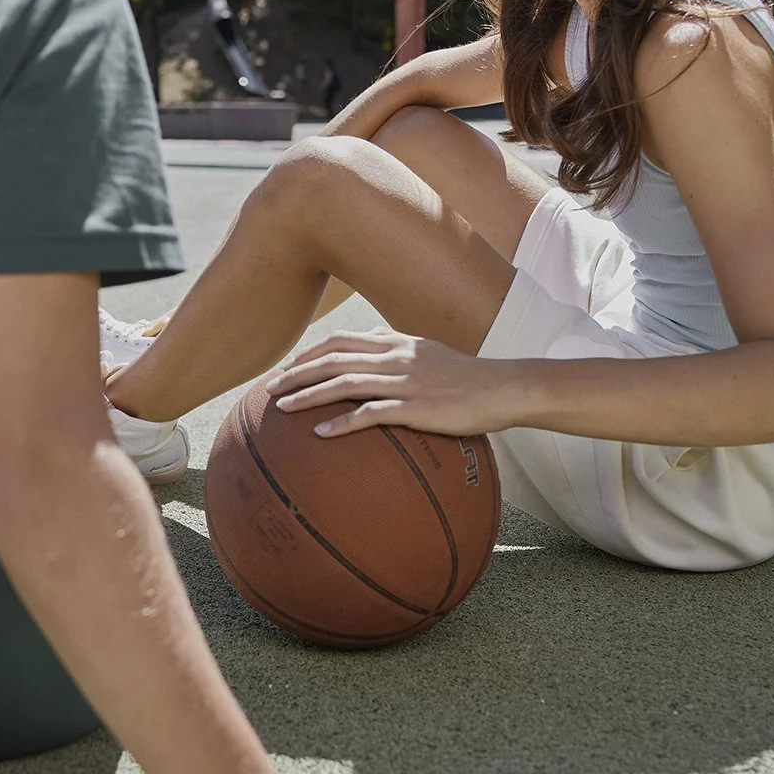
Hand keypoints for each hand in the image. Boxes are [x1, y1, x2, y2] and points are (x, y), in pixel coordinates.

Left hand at [268, 330, 519, 438]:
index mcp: (396, 343)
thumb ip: (398, 347)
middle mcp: (395, 357)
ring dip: (308, 395)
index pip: (341, 340)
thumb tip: (371, 343)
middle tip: (269, 390)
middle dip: (296, 373)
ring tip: (282, 409)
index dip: (309, 352)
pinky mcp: (416, 407)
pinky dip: (342, 422)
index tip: (286, 367)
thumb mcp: (430, 351)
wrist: (504, 388)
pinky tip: (320, 433)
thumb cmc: (468, 375)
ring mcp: (405, 382)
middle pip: (333, 359)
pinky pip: (371, 414)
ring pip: (344, 383)